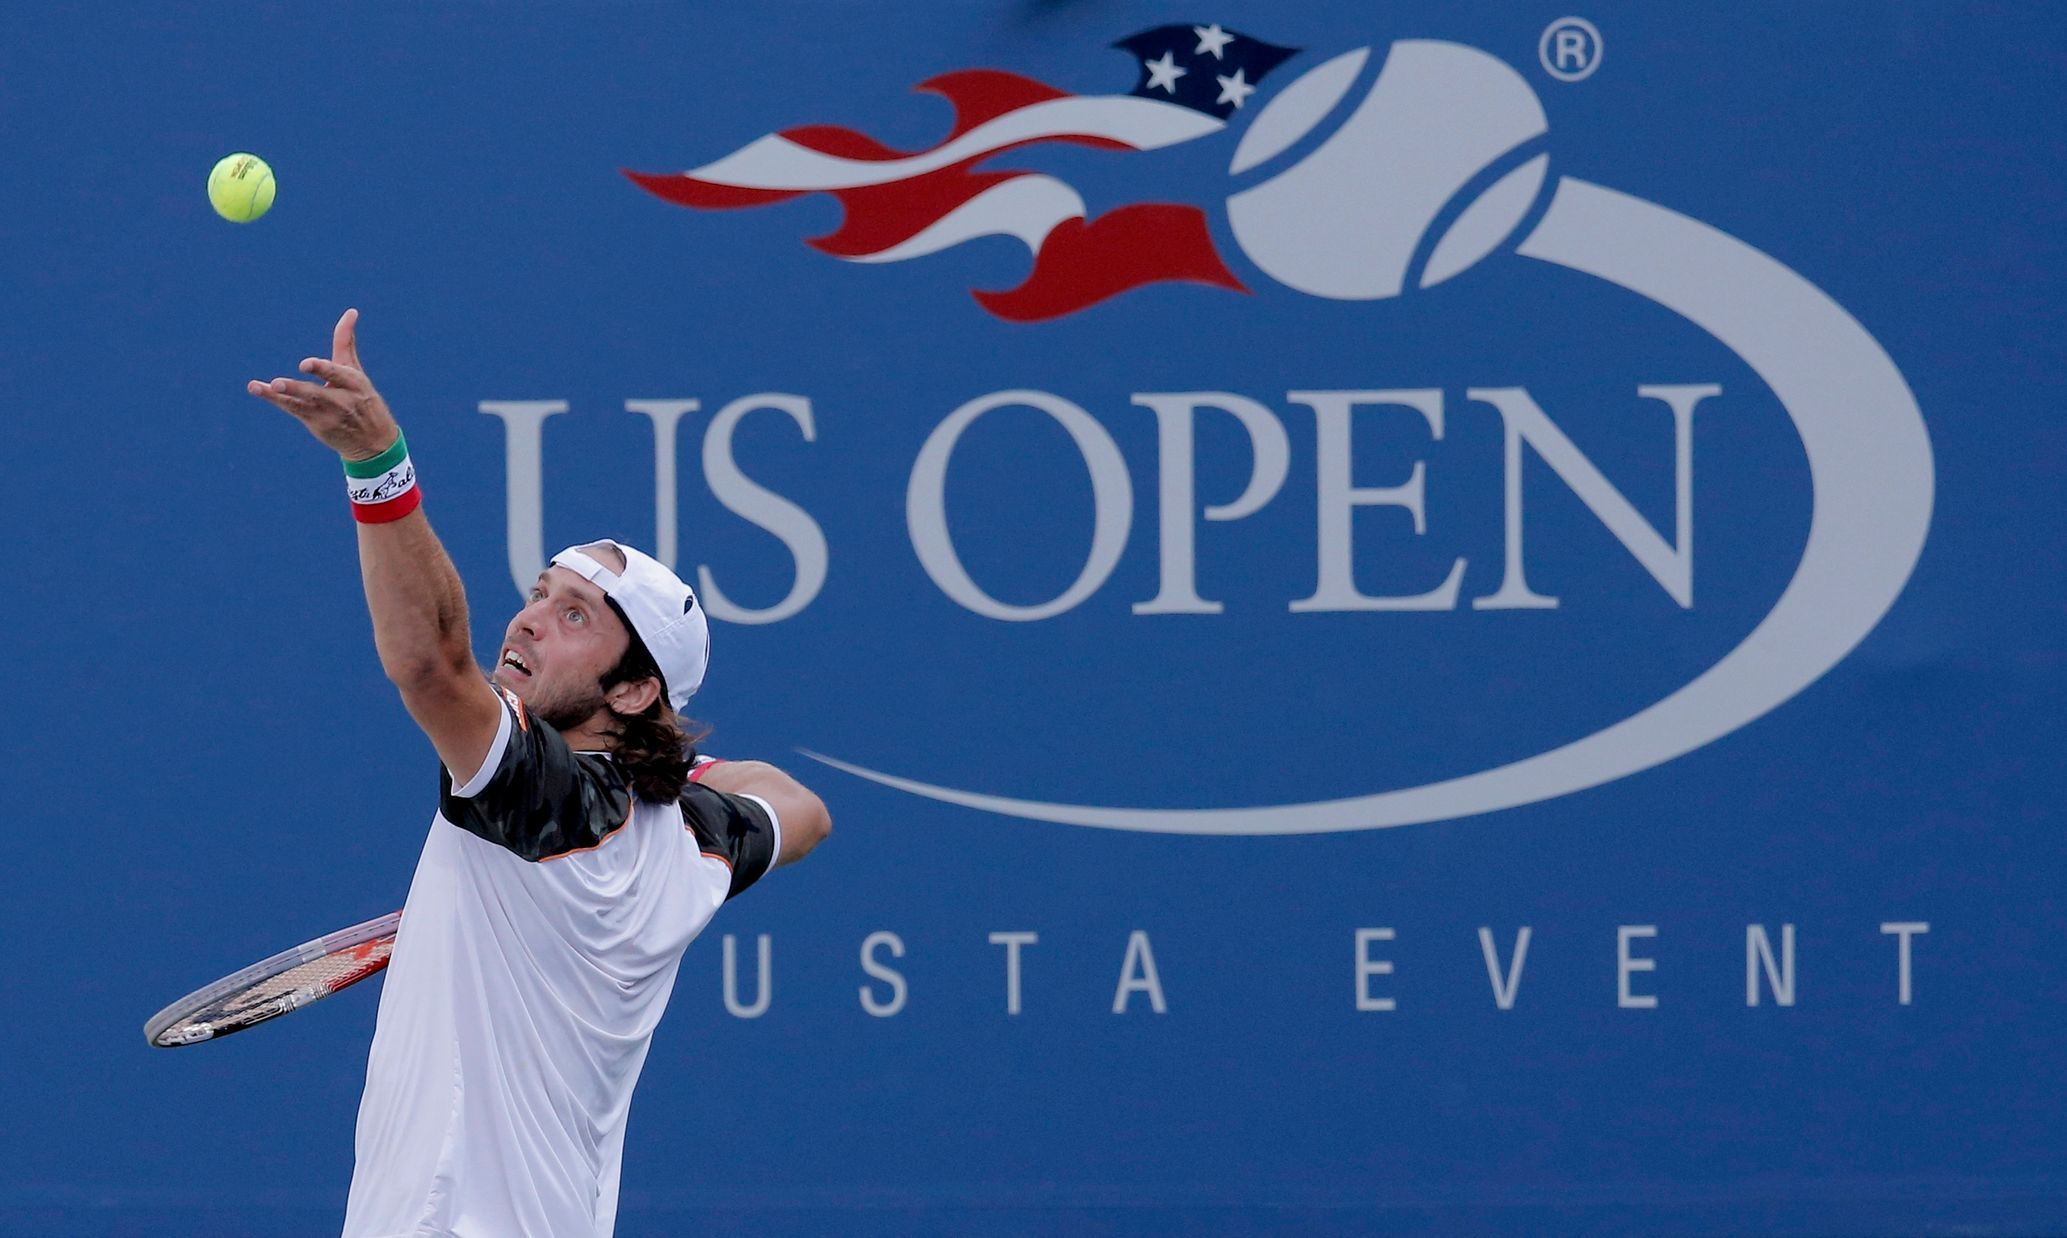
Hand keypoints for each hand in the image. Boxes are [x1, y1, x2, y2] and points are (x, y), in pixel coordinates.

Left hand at [247, 308, 400, 460]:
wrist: (374, 442)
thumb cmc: (363, 399)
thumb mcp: (357, 372)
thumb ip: (346, 342)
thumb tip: (350, 311)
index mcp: (354, 384)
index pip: (337, 374)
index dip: (321, 369)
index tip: (305, 364)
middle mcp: (342, 401)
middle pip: (317, 393)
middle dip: (298, 389)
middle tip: (278, 383)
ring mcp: (328, 415)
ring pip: (302, 402)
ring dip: (284, 395)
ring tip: (269, 386)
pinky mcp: (316, 424)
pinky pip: (293, 409)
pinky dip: (276, 399)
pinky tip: (259, 389)